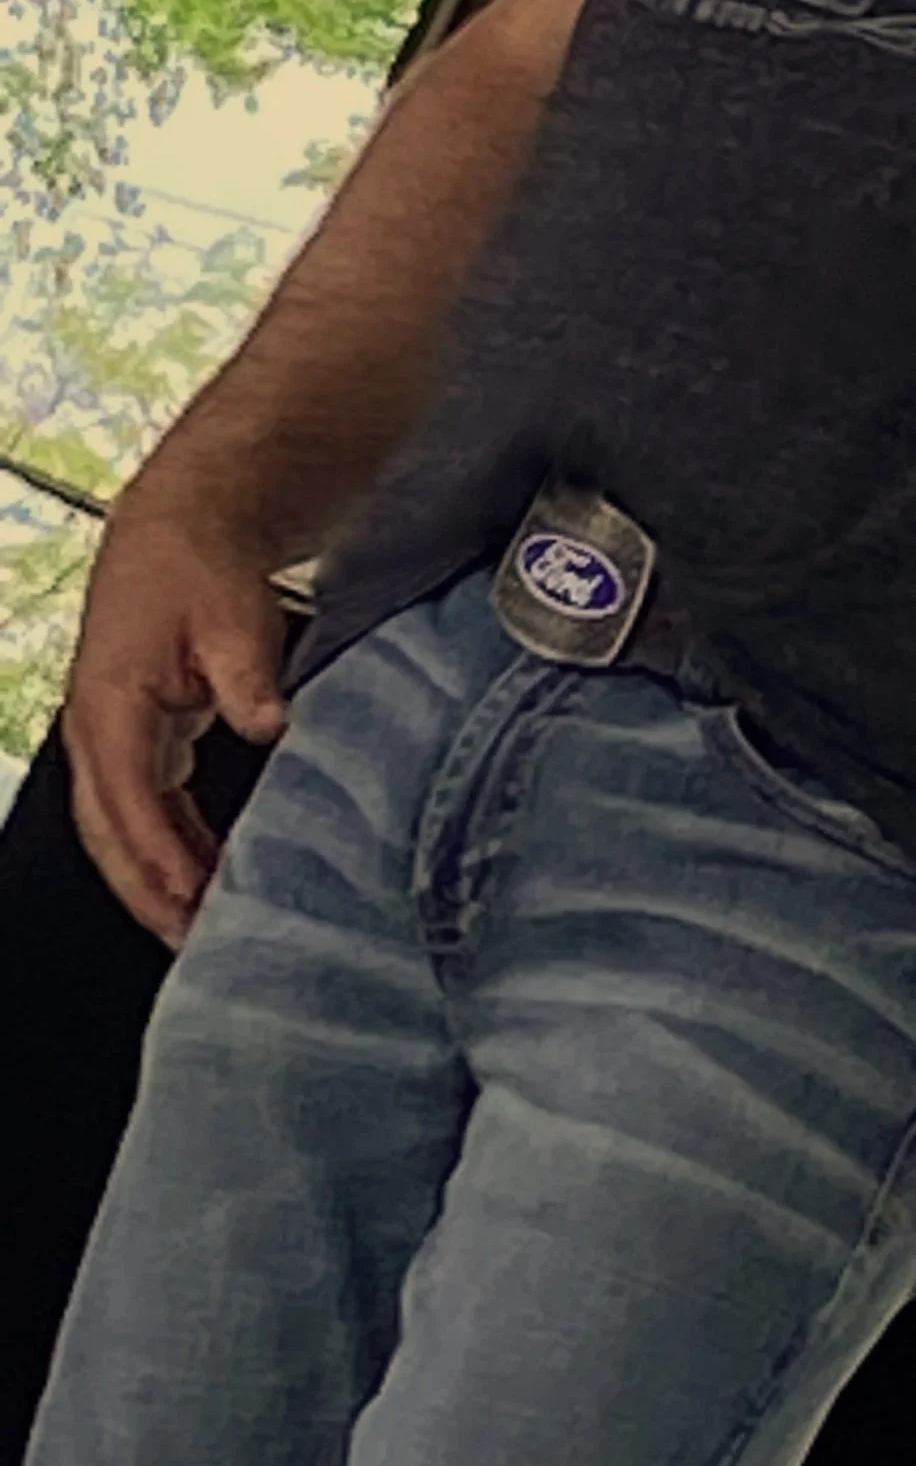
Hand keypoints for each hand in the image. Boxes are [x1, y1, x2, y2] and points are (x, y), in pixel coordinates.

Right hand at [61, 479, 289, 946]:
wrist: (183, 523)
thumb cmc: (201, 564)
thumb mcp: (232, 612)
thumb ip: (246, 674)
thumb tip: (269, 723)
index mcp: (109, 704)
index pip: (126, 799)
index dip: (156, 855)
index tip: (189, 899)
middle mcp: (96, 728)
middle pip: (109, 831)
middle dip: (146, 890)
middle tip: (190, 942)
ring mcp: (111, 734)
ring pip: (119, 827)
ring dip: (154, 876)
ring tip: (199, 925)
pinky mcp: (136, 733)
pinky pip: (141, 806)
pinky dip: (167, 844)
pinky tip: (204, 872)